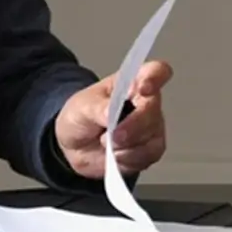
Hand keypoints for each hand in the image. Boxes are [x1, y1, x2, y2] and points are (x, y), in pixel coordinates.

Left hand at [54, 60, 171, 178]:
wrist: (74, 146)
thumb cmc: (81, 116)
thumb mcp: (82, 107)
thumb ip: (97, 108)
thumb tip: (110, 114)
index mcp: (132, 83)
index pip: (156, 72)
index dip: (156, 77)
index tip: (144, 89)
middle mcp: (147, 103)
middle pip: (153, 110)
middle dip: (131, 127)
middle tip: (110, 137)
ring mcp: (151, 127)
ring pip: (152, 137)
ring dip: (127, 147)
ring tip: (107, 146)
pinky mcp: (149, 149)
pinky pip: (149, 156)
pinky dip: (129, 160)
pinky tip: (116, 157)